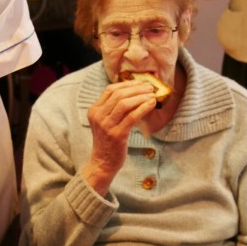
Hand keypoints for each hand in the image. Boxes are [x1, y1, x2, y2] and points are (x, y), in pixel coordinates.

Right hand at [83, 80, 155, 194]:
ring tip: (152, 95)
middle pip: (118, 94)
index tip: (140, 83)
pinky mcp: (116, 135)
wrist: (103, 162)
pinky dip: (143, 108)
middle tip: (150, 87)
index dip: (126, 84)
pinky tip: (151, 104)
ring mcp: (106, 125)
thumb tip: (134, 93)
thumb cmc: (107, 141)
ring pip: (125, 103)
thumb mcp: (105, 122)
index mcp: (94, 110)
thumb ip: (113, 108)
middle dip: (136, 88)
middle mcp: (98, 116)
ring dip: (141, 97)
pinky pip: (132, 117)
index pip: (110, 90)